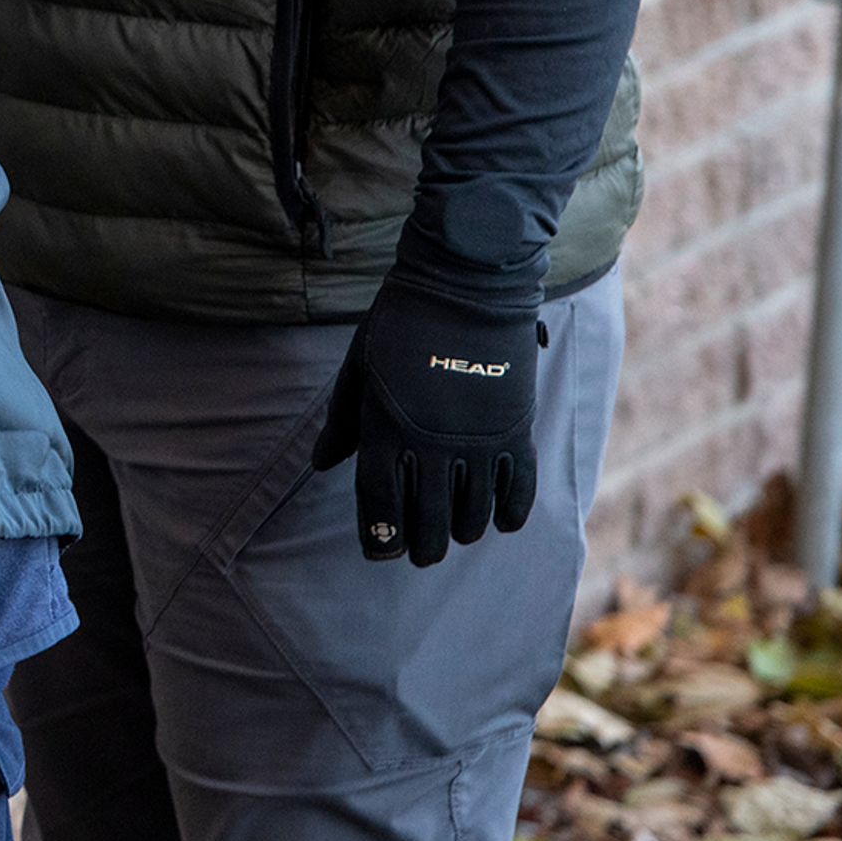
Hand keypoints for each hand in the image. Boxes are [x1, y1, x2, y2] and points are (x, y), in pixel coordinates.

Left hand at [313, 280, 543, 566]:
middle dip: (422, 545)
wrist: (463, 284)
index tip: (379, 552)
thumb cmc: (399, 323)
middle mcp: (432, 441)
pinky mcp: (515, 428)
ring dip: (462, 531)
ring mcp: (478, 438)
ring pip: (473, 510)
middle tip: (420, 556)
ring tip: (454, 536)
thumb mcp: (358, 369)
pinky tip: (501, 522)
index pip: (380, 499)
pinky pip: (519, 486)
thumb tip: (322, 465)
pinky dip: (510, 511)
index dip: (379, 532)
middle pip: (428, 516)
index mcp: (386, 426)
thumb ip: (343, 422)